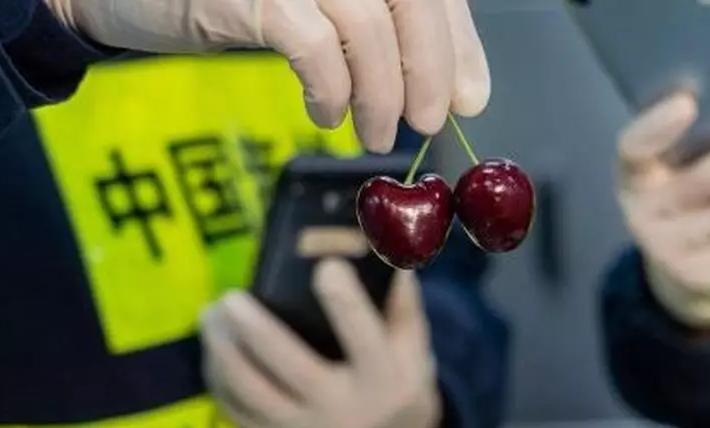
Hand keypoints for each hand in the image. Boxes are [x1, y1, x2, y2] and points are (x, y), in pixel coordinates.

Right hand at [44, 0, 489, 151]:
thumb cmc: (239, 1)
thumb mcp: (327, 10)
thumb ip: (393, 37)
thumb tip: (465, 93)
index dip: (459, 44)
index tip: (470, 99)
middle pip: (412, 0)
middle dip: (429, 71)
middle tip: (425, 123)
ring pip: (368, 27)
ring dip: (381, 93)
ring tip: (375, 133)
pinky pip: (314, 45)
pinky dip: (331, 89)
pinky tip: (326, 113)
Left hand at [200, 258, 440, 427]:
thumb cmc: (396, 373)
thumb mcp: (411, 338)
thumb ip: (397, 295)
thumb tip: (379, 242)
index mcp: (382, 376)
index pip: (363, 338)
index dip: (345, 302)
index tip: (325, 265)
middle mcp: (343, 407)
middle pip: (293, 369)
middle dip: (257, 332)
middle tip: (230, 298)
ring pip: (253, 393)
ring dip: (225, 352)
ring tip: (210, 315)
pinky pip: (238, 411)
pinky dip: (218, 378)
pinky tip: (213, 348)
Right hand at [618, 92, 709, 328]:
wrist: (683, 275)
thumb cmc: (691, 199)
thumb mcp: (679, 173)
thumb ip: (706, 145)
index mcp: (635, 177)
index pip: (633, 148)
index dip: (655, 128)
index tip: (687, 101)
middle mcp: (646, 215)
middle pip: (702, 181)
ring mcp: (673, 251)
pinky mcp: (705, 276)